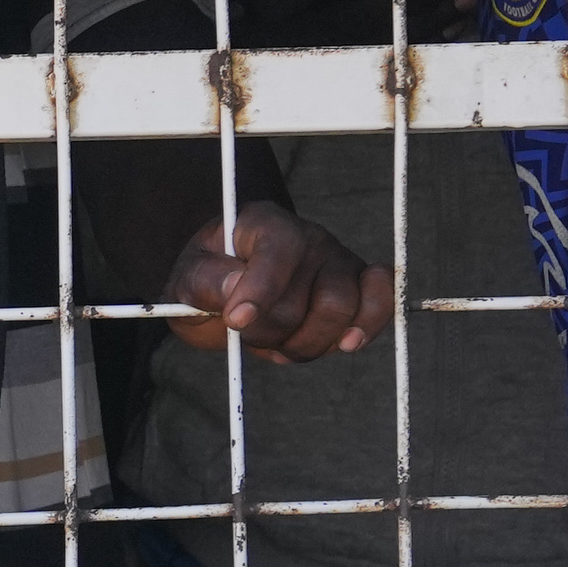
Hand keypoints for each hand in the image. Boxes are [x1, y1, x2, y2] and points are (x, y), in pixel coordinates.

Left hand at [162, 206, 395, 362]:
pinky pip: (381, 303)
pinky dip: (366, 326)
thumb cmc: (209, 283)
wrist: (228, 299)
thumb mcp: (187, 282)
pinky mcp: (359, 287)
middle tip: (246, 333)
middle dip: (272, 330)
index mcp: (264, 223)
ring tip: (276, 343)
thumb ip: (205, 280)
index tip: (236, 320)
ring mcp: (338, 260)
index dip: (261, 289)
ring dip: (303, 343)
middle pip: (306, 295)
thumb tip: (235, 287)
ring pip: (339, 310)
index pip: (279, 249)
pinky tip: (345, 342)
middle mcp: (308, 236)